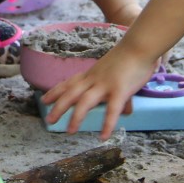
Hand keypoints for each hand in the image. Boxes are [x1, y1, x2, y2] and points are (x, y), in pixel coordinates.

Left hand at [40, 43, 160, 138]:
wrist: (139, 45)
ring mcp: (105, 84)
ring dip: (76, 117)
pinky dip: (106, 124)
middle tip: (48, 120)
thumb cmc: (130, 57)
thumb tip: (126, 111)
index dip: (56, 91)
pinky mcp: (120, 90)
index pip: (69, 82)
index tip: (44, 100)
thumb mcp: (116, 74)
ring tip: (70, 131)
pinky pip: (112, 110)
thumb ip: (118, 93)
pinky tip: (103, 137)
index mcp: (91, 74)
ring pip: (85, 101)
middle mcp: (94, 79)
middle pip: (71, 93)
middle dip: (58, 106)